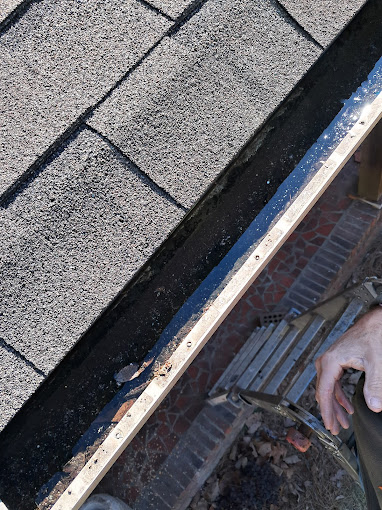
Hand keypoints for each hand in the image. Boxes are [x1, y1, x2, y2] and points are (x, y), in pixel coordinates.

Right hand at [315, 306, 381, 434]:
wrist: (376, 321)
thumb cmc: (374, 335)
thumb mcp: (377, 363)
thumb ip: (375, 385)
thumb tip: (374, 406)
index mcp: (331, 361)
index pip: (323, 392)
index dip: (326, 411)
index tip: (330, 425)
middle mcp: (327, 360)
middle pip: (323, 391)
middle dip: (330, 411)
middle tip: (335, 428)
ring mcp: (331, 360)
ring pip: (327, 388)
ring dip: (335, 405)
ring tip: (342, 421)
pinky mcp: (338, 361)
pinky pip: (333, 382)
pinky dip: (339, 395)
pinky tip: (347, 405)